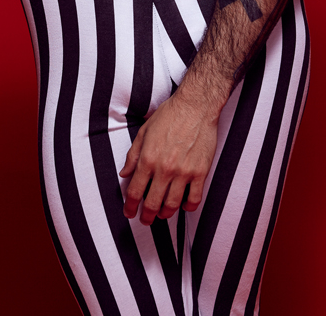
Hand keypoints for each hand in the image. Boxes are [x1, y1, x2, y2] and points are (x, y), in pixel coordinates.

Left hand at [119, 92, 218, 224]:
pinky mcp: (200, 172)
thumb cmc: (170, 115)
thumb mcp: (144, 131)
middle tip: (146, 220)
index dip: (130, 206)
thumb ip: (133, 155)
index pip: (135, 191)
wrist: (196, 105)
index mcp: (148, 158)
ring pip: (172, 205)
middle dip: (147, 216)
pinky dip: (188, 207)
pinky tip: (184, 206)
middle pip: (153, 203)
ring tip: (162, 214)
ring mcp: (184, 172)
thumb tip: (124, 173)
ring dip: (165, 214)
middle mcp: (165, 168)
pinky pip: (194, 198)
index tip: (129, 212)